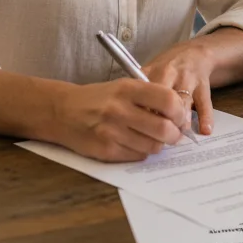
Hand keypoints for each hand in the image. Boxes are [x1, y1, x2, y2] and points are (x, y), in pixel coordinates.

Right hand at [52, 78, 189, 161]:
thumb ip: (148, 96)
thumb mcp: (122, 86)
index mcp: (127, 89)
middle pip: (164, 128)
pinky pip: (137, 156)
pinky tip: (137, 143)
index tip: (180, 116)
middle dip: (175, 134)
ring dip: (159, 145)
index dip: (180, 111)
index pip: (168, 100)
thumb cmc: (98, 98)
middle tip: (174, 133)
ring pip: (152, 146)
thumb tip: (178, 113)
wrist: (62, 111)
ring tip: (155, 138)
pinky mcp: (106, 150)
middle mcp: (120, 110)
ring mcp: (112, 132)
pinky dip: (142, 152)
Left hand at [144, 40, 217, 135]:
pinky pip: (204, 103)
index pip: (144, 93)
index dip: (142, 113)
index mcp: (153, 72)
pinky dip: (205, 118)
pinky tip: (204, 131)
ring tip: (176, 137)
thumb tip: (129, 118)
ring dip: (181, 122)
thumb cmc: (166, 68)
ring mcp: (188, 79)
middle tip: (159, 138)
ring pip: (184, 102)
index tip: (140, 129)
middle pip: (164, 98)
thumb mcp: (149, 73)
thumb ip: (139, 92)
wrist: (194, 53)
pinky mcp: (203, 85)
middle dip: (163, 120)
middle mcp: (170, 73)